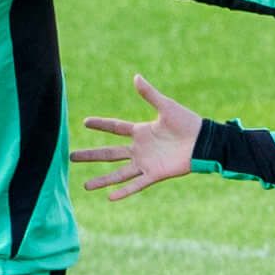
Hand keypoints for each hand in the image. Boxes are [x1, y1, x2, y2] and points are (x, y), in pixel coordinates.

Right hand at [69, 73, 197, 199]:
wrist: (204, 142)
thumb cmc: (188, 122)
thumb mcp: (166, 106)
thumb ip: (149, 94)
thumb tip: (135, 77)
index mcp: (141, 131)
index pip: (115, 128)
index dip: (100, 125)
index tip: (84, 122)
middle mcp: (139, 149)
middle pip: (109, 153)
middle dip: (90, 155)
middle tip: (70, 157)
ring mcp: (146, 163)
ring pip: (118, 173)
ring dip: (102, 180)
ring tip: (85, 185)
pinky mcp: (155, 174)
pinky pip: (136, 184)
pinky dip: (124, 191)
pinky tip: (110, 197)